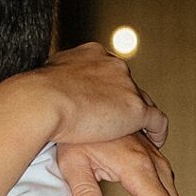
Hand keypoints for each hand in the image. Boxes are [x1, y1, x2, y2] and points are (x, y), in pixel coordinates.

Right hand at [48, 41, 167, 149]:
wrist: (42, 101)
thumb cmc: (37, 94)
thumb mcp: (47, 76)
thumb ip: (58, 79)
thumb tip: (54, 88)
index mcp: (93, 54)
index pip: (109, 71)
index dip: (108, 88)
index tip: (103, 102)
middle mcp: (113, 65)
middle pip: (127, 85)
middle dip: (123, 101)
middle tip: (118, 120)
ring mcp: (126, 86)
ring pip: (142, 101)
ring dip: (139, 117)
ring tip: (139, 133)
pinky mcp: (135, 108)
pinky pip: (156, 120)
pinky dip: (157, 131)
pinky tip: (156, 140)